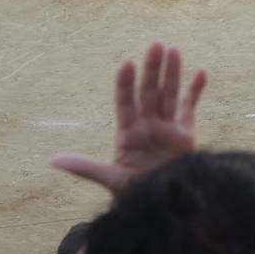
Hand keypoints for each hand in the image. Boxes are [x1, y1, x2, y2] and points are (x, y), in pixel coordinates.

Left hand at [52, 42, 206, 196]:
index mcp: (128, 134)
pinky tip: (200, 72)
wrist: (162, 208)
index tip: (126, 65)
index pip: (125, 103)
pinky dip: (195, 91)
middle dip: (152, 69)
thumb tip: (53, 161)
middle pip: (149, 92)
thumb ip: (86, 168)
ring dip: (172, 73)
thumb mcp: (111, 180)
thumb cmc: (134, 196)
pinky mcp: (186, 136)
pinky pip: (190, 109)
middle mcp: (147, 126)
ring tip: (173, 49)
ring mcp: (167, 129)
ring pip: (169, 94)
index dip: (125, 84)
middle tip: (155, 45)